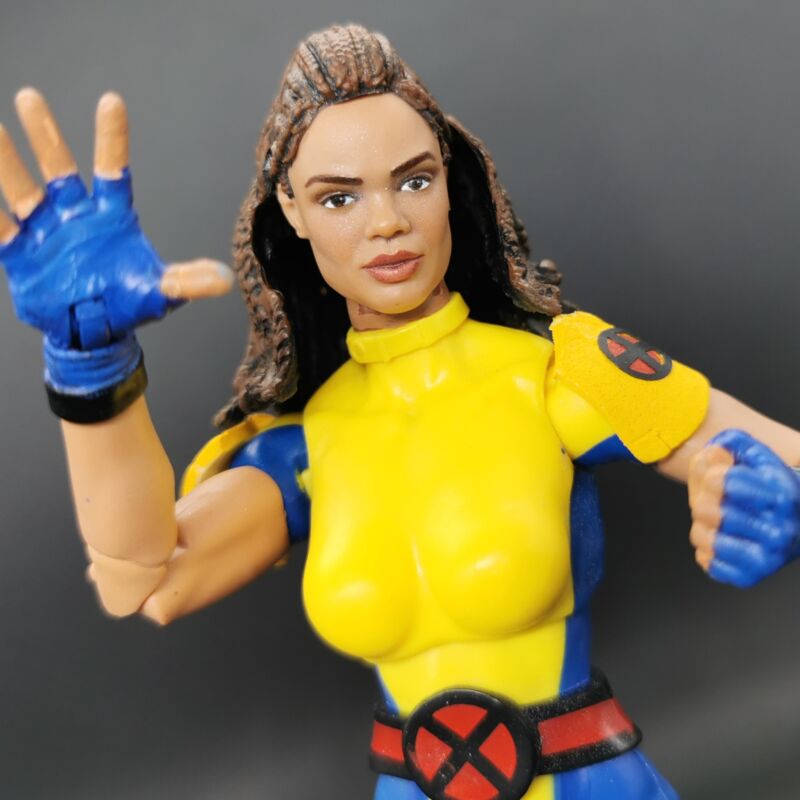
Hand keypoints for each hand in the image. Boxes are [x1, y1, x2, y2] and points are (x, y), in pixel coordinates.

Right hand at [0, 89, 231, 351]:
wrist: (93, 331)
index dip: (112, 138)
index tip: (111, 102)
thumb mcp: (160, 292)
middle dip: (45, 134)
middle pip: (58, 167)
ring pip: (21, 188)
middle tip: (30, 97)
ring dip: (5, 160)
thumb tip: (224, 279)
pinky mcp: (20, 252)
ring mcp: (45, 231)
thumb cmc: (127, 303)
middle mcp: (75, 215)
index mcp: (111, 216)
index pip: (112, 169)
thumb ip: (188, 281)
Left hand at [689, 429, 799, 586]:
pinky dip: (706, 547)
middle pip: (705, 508)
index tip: (721, 476)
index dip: (711, 474)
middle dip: (702, 498)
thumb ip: (733, 443)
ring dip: (701, 523)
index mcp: (782, 495)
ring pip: (701, 535)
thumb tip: (713, 451)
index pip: (721, 481)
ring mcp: (766, 558)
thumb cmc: (769, 486)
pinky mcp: (750, 576)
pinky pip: (706, 560)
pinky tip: (723, 538)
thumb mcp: (756, 457)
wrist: (799, 522)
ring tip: (718, 519)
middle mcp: (779, 530)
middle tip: (717, 499)